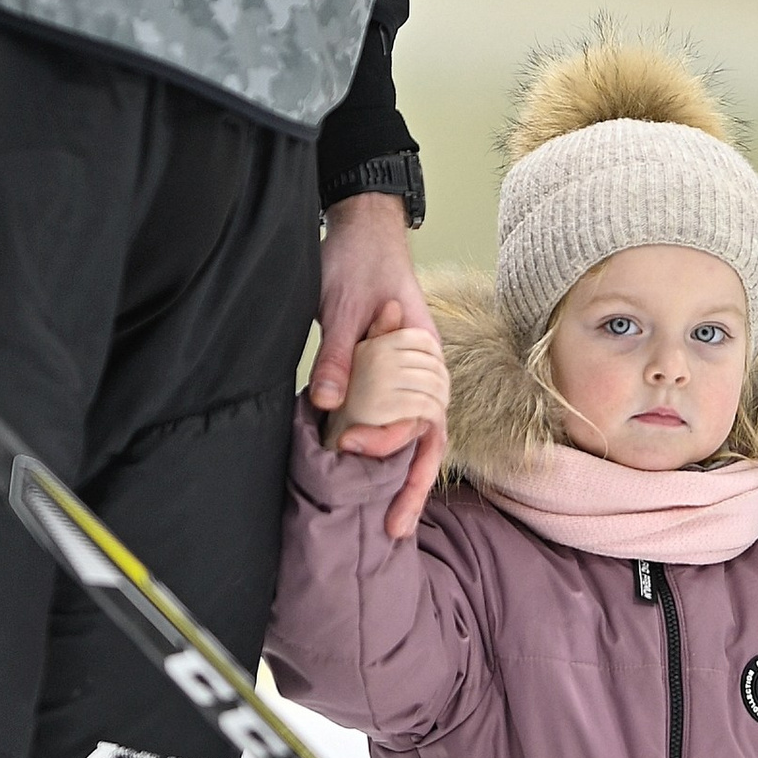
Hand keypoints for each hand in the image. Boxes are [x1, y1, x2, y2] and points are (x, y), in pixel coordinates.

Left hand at [309, 194, 445, 536]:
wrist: (362, 228)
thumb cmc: (359, 260)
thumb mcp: (341, 304)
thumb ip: (338, 355)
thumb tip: (328, 405)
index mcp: (424, 353)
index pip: (421, 414)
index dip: (389, 439)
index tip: (349, 446)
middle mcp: (423, 371)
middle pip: (429, 437)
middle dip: (414, 485)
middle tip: (393, 528)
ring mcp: (408, 376)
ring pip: (417, 435)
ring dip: (406, 478)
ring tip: (392, 523)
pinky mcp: (387, 377)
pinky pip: (395, 421)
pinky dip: (389, 453)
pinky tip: (374, 481)